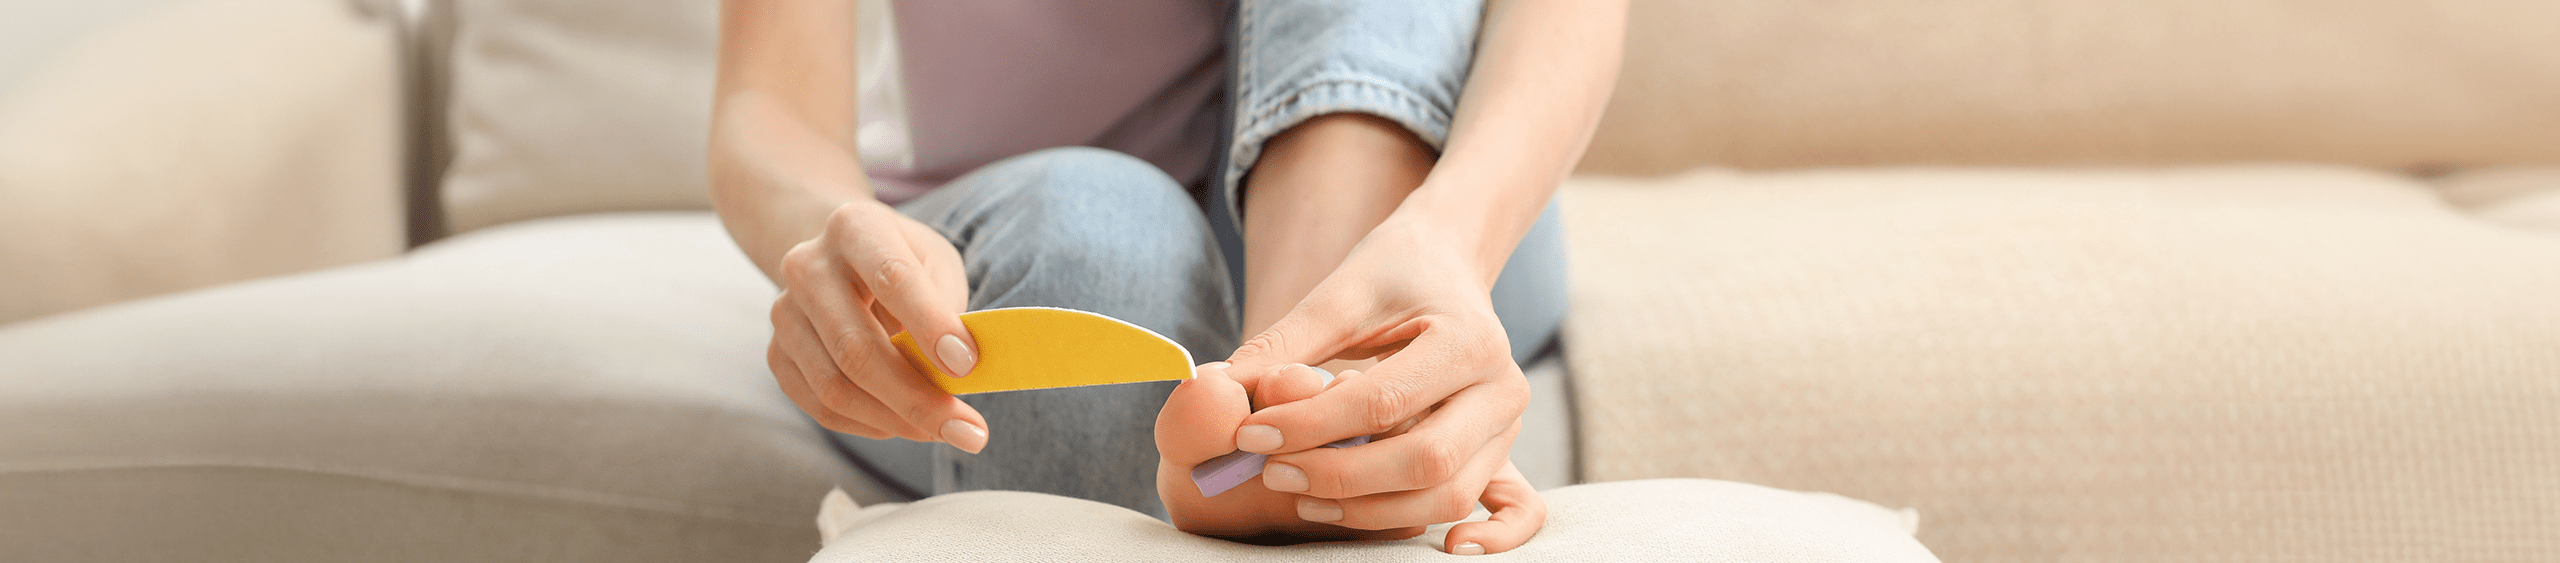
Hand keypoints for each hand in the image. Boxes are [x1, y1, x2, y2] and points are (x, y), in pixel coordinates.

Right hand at [766, 200, 989, 452]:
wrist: (839, 259)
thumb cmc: (904, 262)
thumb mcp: (935, 263)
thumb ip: (947, 308)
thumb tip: (960, 374)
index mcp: (855, 227)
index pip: (892, 279)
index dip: (930, 326)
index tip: (968, 367)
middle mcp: (807, 266)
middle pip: (856, 347)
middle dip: (916, 398)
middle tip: (967, 431)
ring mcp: (784, 313)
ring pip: (835, 386)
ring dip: (895, 420)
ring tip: (941, 430)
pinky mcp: (777, 354)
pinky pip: (821, 406)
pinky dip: (869, 425)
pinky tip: (903, 423)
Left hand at [1162, 218, 1547, 553]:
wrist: (1447, 266)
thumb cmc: (1393, 273)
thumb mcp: (1341, 294)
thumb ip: (1286, 344)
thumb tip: (1220, 389)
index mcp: (1470, 340)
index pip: (1383, 402)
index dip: (1311, 426)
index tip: (1250, 433)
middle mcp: (1503, 389)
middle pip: (1424, 460)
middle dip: (1339, 476)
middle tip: (1271, 471)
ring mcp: (1507, 427)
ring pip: (1445, 495)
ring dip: (1369, 509)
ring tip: (1303, 494)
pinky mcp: (1498, 452)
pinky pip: (1479, 505)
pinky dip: (1452, 531)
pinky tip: (1409, 537)